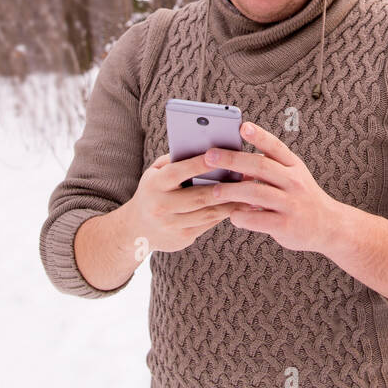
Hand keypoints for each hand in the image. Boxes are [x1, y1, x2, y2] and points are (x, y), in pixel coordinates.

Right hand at [117, 151, 250, 253]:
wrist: (136, 229)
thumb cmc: (153, 190)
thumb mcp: (156, 172)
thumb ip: (176, 160)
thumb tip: (205, 148)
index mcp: (154, 185)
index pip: (178, 172)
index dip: (198, 164)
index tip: (220, 154)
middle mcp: (161, 206)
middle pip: (198, 197)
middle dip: (225, 188)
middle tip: (247, 177)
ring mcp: (171, 226)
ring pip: (207, 214)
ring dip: (231, 203)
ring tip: (251, 192)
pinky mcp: (182, 239)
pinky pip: (208, 225)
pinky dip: (225, 214)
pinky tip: (241, 206)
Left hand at [201, 121, 340, 253]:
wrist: (329, 226)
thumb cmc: (302, 197)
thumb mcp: (292, 176)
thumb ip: (269, 168)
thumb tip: (235, 162)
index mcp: (294, 165)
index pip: (275, 147)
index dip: (259, 136)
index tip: (242, 127)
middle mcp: (294, 181)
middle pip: (260, 166)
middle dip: (232, 160)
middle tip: (209, 156)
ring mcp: (290, 204)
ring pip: (255, 193)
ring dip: (231, 191)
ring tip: (214, 191)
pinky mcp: (285, 225)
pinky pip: (257, 219)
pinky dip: (240, 216)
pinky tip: (232, 215)